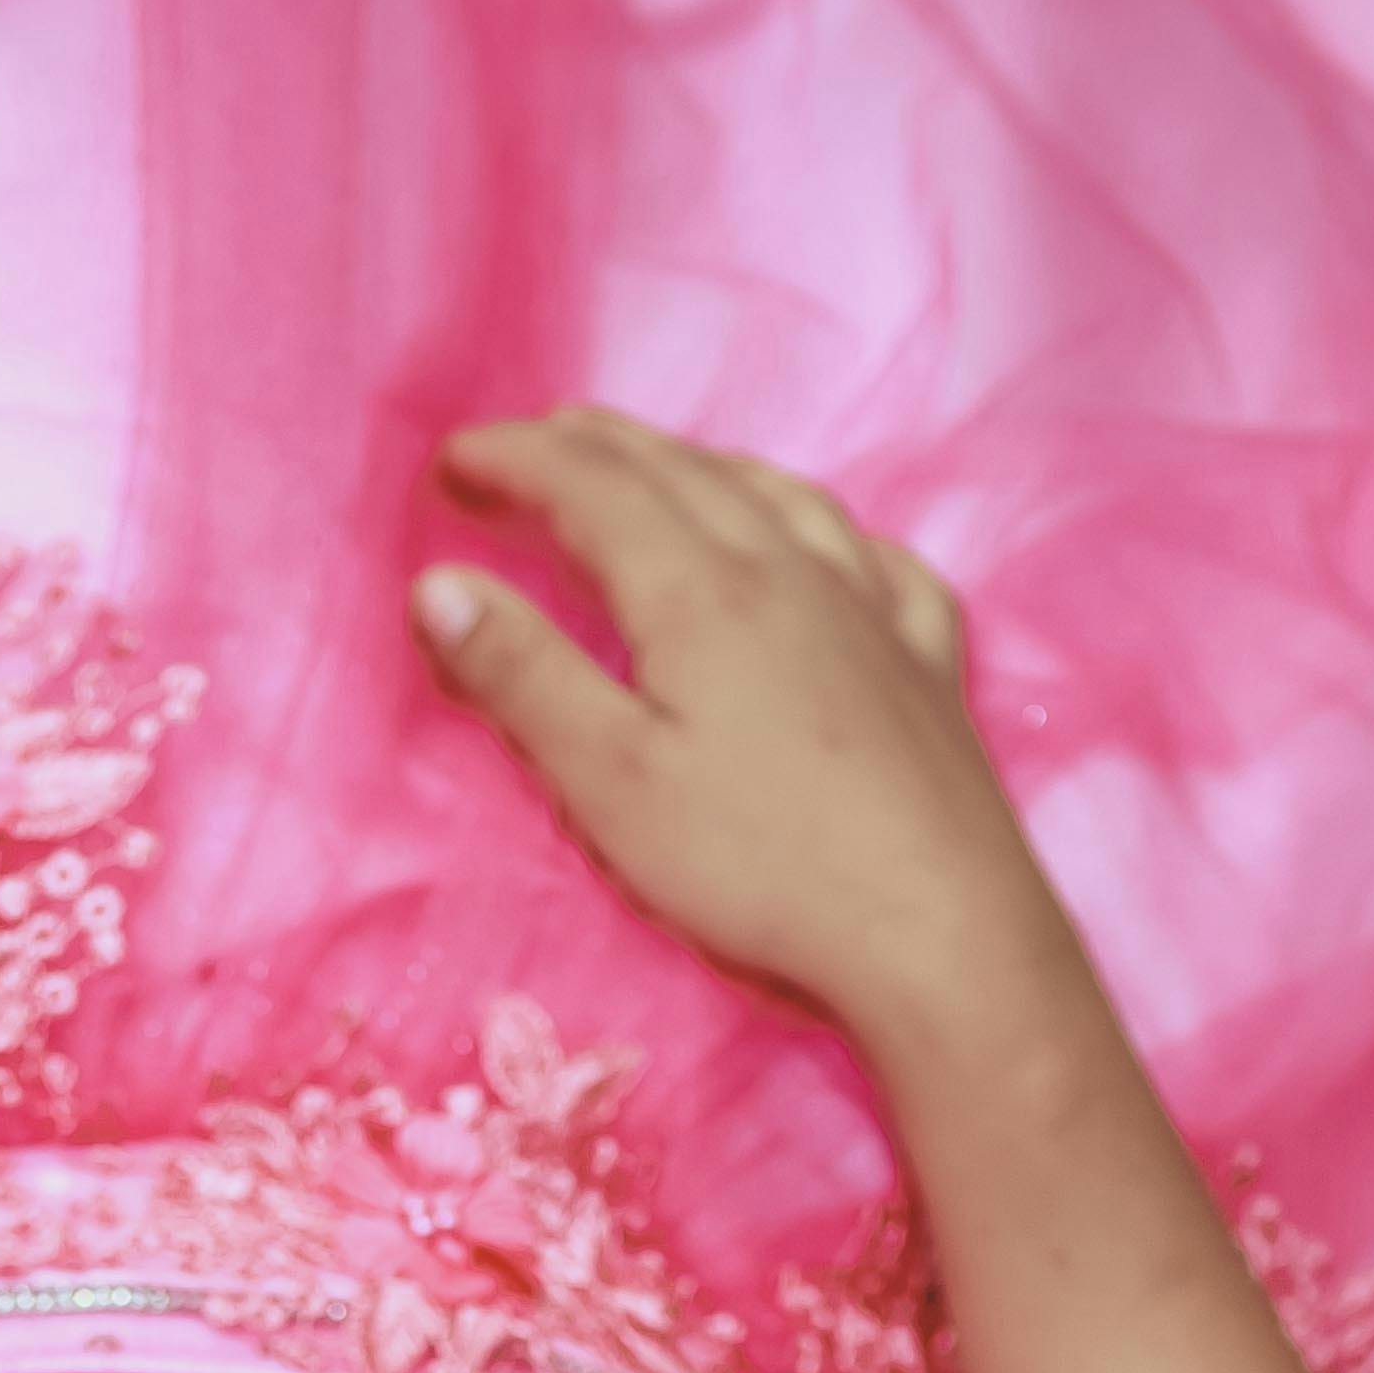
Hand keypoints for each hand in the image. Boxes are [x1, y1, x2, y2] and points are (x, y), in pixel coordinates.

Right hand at [415, 416, 1058, 1056]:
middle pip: (679, 471)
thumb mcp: (610, 784)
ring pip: (775, 493)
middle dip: (592, 447)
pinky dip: (822, 527)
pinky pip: (874, 554)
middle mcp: (787, 565)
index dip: (515, 461)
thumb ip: (521, 677)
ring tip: (658, 466)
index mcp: (697, 588)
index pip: (589, 487)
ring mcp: (871, 603)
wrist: (937, 926)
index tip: (452, 459)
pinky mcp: (927, 659)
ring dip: (700, 464)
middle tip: (529, 446)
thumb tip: (436, 584)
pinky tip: (823, 545)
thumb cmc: (759, 866)